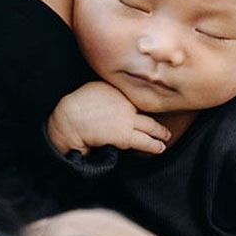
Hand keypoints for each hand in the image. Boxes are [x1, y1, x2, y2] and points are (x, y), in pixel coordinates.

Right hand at [46, 80, 171, 156]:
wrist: (70, 118)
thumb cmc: (76, 104)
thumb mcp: (96, 88)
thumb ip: (109, 92)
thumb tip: (113, 98)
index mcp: (119, 90)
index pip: (138, 98)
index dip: (145, 106)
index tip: (152, 108)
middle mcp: (127, 103)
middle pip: (149, 110)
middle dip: (158, 118)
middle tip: (165, 124)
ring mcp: (127, 118)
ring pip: (150, 126)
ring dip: (159, 133)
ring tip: (166, 137)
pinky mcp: (124, 135)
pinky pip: (143, 141)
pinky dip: (153, 145)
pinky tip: (159, 148)